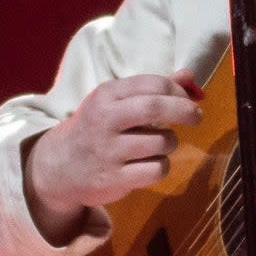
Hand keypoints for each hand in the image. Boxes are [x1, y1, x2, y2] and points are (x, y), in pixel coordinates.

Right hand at [23, 69, 202, 242]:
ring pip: (161, 142)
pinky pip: (155, 169)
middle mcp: (105, 120)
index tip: (187, 98)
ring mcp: (108, 151)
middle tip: (197, 116)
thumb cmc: (97, 127)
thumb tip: (190, 76)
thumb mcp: (117, 101)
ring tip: (162, 143)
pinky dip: (162, 166)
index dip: (177, 90)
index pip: (152, 84)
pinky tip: (151, 163)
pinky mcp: (113, 179)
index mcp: (107, 95)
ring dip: (171, 142)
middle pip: (154, 108)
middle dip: (184, 110)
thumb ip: (153, 88)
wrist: (58, 167)